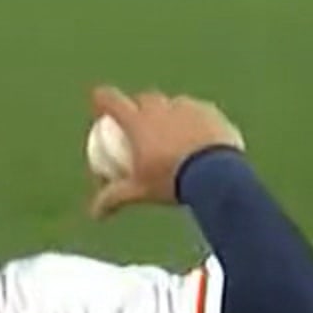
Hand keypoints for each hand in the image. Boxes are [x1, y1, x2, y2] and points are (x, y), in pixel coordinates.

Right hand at [86, 85, 246, 219]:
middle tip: (141, 127)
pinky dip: (194, 122)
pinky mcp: (209, 111)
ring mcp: (187, 106)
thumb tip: (95, 213)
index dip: (103, 100)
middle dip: (139, 108)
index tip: (101, 106)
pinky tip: (198, 139)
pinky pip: (197, 112)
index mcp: (138, 121)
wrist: (216, 174)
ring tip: (174, 136)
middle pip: (143, 99)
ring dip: (169, 114)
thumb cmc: (172, 180)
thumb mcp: (140, 191)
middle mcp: (160, 107)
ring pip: (172, 104)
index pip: (111, 100)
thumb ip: (115, 197)